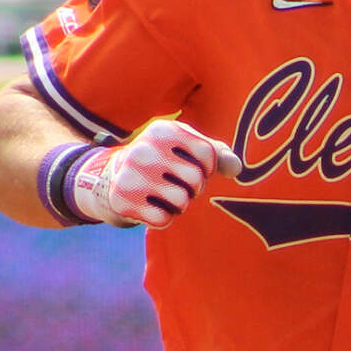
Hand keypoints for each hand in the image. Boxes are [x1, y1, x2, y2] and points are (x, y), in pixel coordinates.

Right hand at [67, 120, 242, 227]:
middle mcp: (145, 150)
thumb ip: (217, 154)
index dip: (207, 169)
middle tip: (178, 184)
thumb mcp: (187, 148)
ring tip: (165, 195)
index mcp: (164, 130)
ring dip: (179, 204)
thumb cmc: (163, 160)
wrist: (113, 176)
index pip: (208, 156)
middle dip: (193, 188)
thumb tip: (237, 169)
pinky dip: (163, 219)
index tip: (192, 167)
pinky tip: (151, 206)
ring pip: (181, 202)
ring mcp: (131, 175)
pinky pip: (163, 220)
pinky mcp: (123, 201)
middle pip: (196, 180)